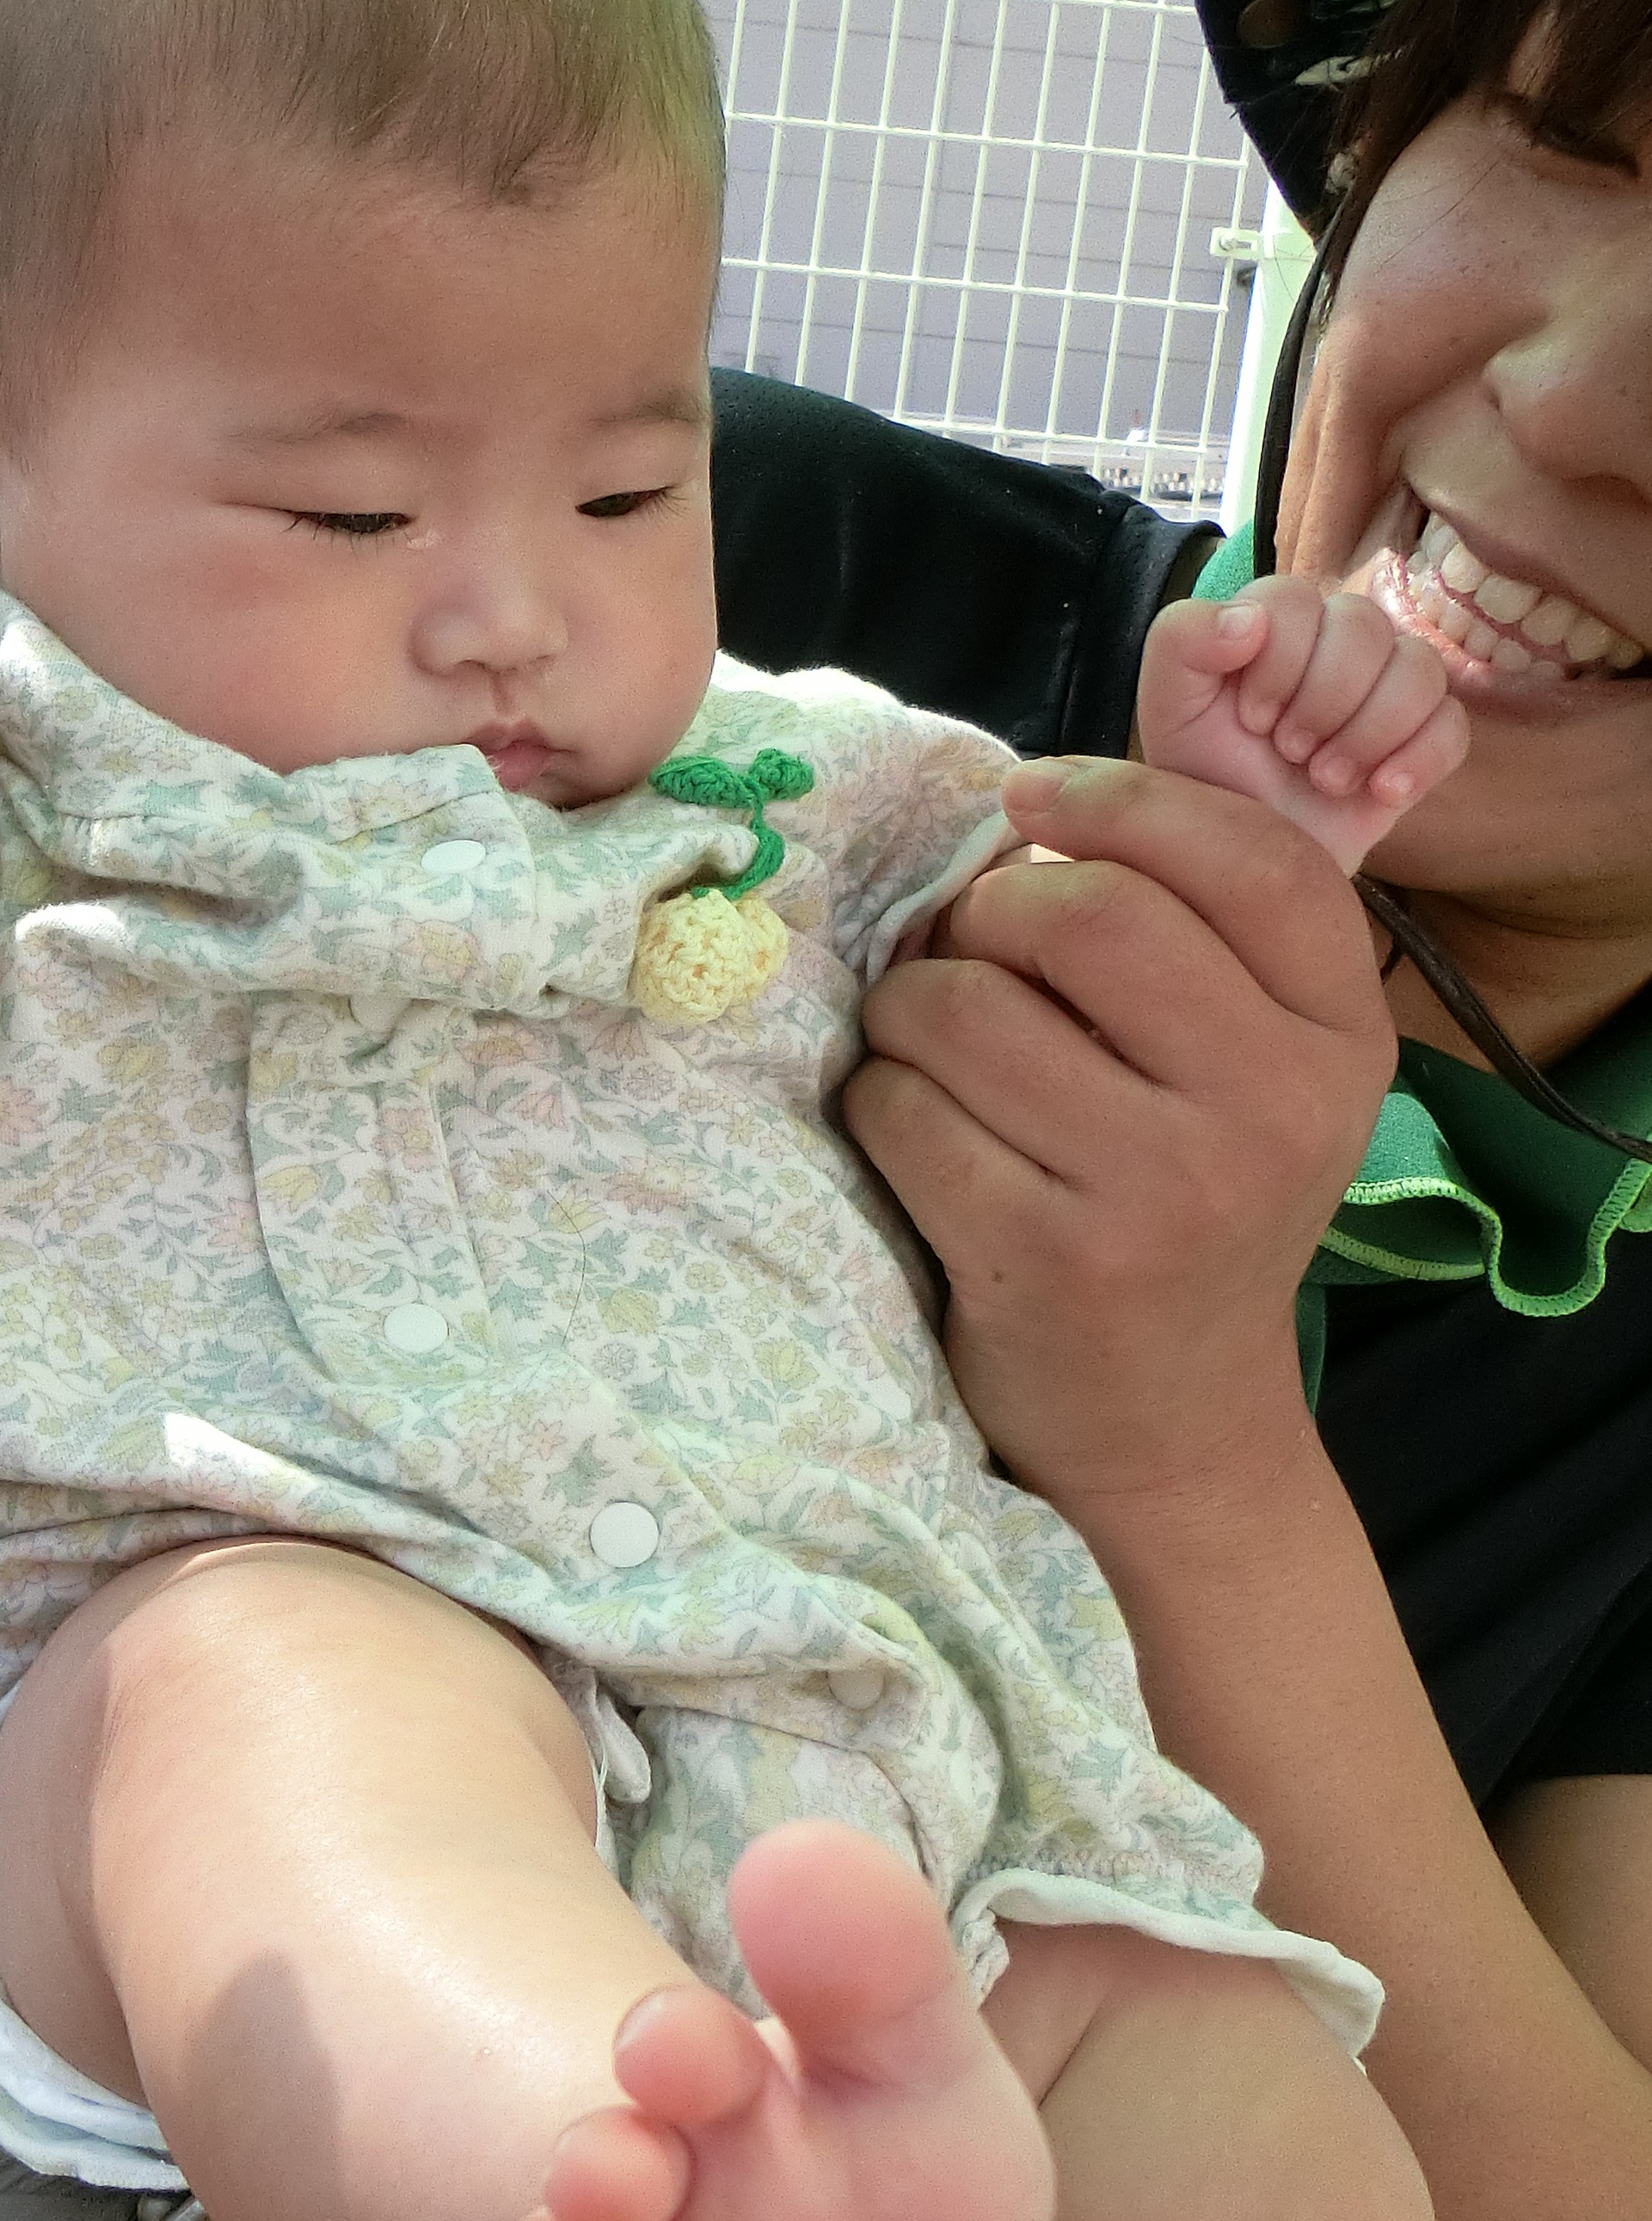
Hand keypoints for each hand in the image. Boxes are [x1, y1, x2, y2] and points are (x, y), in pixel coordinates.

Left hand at [846, 760, 1393, 1512]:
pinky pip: (903, 1109)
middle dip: (988, 914)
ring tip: (935, 1051)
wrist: (1178, 1421)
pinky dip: (882, 1103)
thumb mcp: (1251, 1068)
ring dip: (911, 1011)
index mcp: (1338, 1036)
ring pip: (965, 1007)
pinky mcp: (1045, 1257)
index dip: (1119, 799)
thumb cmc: (1188, 1201)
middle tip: (973, 955)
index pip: (1245, 855)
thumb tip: (1026, 804)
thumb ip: (1188, 930)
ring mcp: (1162, 1188)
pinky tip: (919, 1137)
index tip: (1031, 799)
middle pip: (1083, 914)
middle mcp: (1271, 1105)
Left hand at [1136, 575, 1464, 871]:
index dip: (1277, 661)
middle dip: (1321, 699)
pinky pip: (1452, 727)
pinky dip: (1419, 760)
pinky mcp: (1424, 741)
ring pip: (1420, 669)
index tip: (1252, 719)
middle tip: (1289, 751)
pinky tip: (1379, 791)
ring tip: (1325, 777)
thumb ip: (1181, 642)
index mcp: (1278, 623)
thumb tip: (1248, 619)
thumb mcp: (1170, 709)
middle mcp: (1341, 642)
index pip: (1296, 600)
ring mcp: (1390, 689)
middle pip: (1365, 626)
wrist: (1248, 858)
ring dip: (1367, 731)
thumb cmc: (1206, 776)